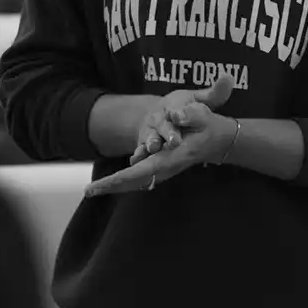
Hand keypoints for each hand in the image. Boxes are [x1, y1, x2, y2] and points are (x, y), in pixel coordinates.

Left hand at [88, 78, 235, 196]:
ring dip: (115, 185)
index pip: (141, 171)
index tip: (105, 184)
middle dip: (111, 186)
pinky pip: (138, 178)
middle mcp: (164, 167)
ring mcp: (162, 170)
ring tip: (93, 190)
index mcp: (171, 158)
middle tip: (89, 192)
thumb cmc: (208, 125)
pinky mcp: (160, 167)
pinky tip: (109, 184)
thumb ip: (191, 115)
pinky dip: (123, 181)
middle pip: (134, 181)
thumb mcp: (203, 115)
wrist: (218, 139)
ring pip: (135, 181)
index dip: (120, 178)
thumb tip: (175, 116)